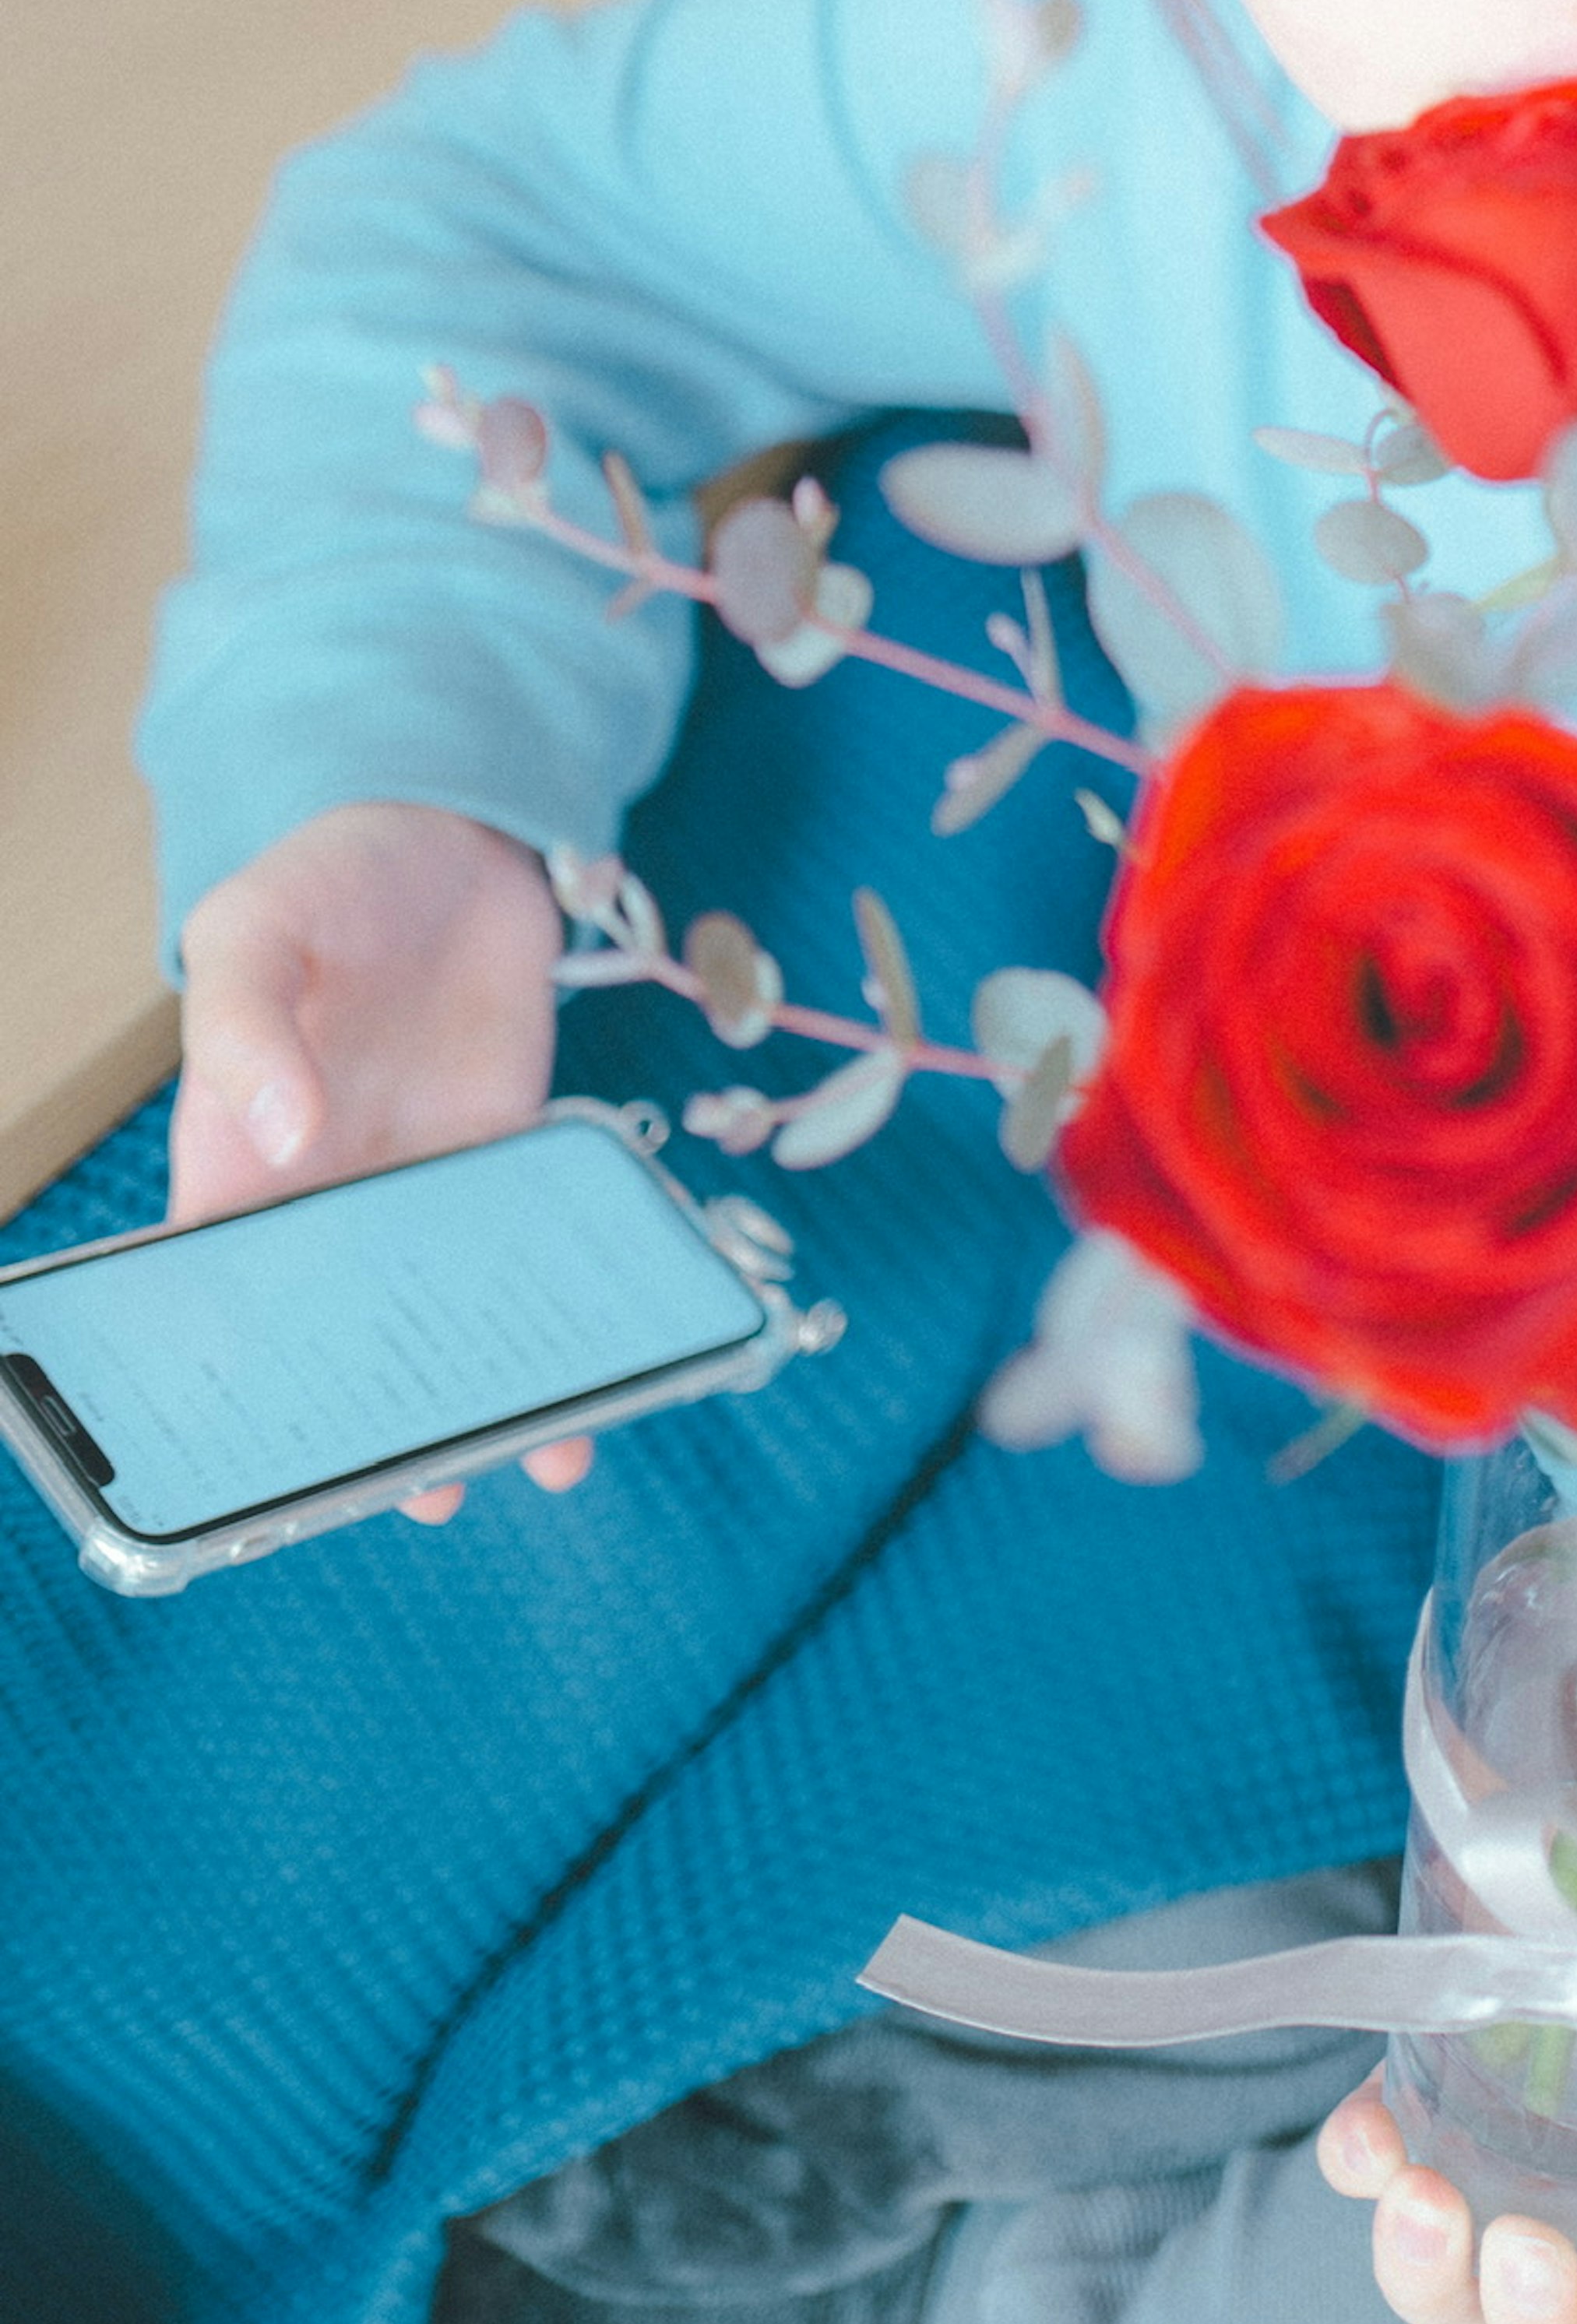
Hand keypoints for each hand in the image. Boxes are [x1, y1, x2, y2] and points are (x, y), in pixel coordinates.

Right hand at [171, 801, 587, 1513]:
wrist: (451, 828)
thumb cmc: (326, 877)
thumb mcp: (254, 926)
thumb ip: (245, 1024)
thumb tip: (280, 1132)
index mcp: (234, 1158)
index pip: (225, 1289)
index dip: (244, 1378)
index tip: (273, 1463)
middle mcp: (327, 1190)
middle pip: (344, 1329)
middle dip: (378, 1419)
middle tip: (422, 1496)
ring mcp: (421, 1177)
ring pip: (446, 1310)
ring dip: (485, 1385)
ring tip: (537, 1461)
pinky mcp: (508, 1150)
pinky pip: (530, 1249)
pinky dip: (561, 1309)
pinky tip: (604, 1363)